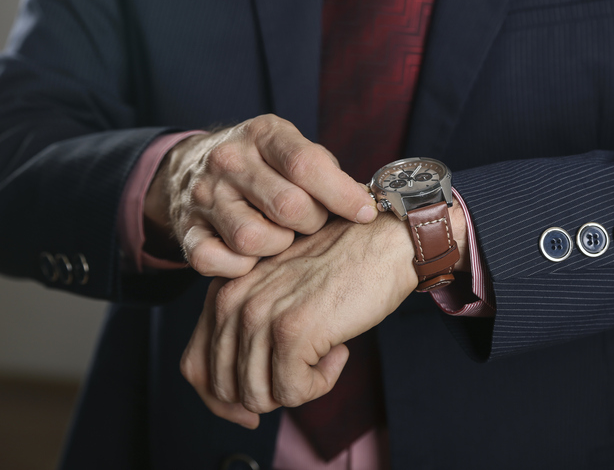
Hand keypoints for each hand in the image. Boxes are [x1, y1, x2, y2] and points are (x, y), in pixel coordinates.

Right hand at [144, 114, 377, 276]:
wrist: (190, 168)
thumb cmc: (261, 165)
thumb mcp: (291, 150)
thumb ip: (325, 172)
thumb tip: (365, 204)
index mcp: (262, 135)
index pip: (306, 165)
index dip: (342, 194)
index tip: (365, 212)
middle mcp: (229, 160)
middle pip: (288, 206)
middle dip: (312, 222)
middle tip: (311, 222)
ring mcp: (204, 196)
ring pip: (253, 238)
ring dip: (277, 246)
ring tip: (280, 236)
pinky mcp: (186, 230)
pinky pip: (216, 261)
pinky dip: (240, 267)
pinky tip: (251, 257)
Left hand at [179, 213, 421, 427]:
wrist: (383, 243)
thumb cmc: (339, 269)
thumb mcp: (277, 293)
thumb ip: (246, 330)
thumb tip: (239, 399)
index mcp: (223, 291)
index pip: (194, 366)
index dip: (220, 400)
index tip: (256, 405)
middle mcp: (232, 301)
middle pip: (225, 389)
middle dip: (268, 394)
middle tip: (305, 371)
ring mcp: (260, 315)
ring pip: (259, 397)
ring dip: (298, 388)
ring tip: (324, 355)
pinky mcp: (292, 331)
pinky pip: (294, 393)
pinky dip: (321, 384)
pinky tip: (339, 352)